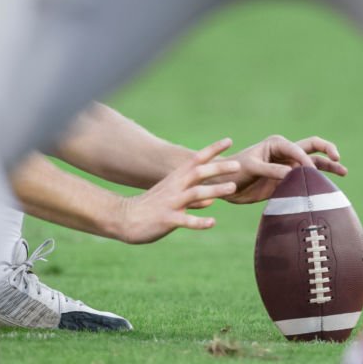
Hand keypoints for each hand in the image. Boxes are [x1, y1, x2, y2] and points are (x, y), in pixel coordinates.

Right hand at [110, 139, 238, 243]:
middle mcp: (175, 187)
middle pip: (198, 172)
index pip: (196, 159)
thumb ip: (191, 196)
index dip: (212, 149)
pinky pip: (185, 220)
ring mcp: (171, 203)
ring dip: (214, 190)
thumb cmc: (151, 206)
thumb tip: (211, 200)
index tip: (229, 140)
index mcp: (176, 179)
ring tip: (232, 188)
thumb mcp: (171, 196)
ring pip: (195, 193)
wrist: (124, 218)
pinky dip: (199, 221)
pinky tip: (213, 223)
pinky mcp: (167, 219)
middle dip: (218, 168)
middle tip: (238, 165)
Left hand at [218, 135, 346, 204]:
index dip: (305, 159)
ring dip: (328, 166)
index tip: (307, 172)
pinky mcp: (287, 181)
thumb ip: (271, 170)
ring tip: (344, 172)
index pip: (298, 149)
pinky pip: (306, 181)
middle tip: (338, 157)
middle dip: (327, 150)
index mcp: (277, 144)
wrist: (224, 185)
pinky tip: (328, 188)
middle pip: (313, 148)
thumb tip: (291, 173)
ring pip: (313, 164)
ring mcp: (288, 167)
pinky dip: (317, 183)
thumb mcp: (251, 167)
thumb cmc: (234, 170)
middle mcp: (286, 153)